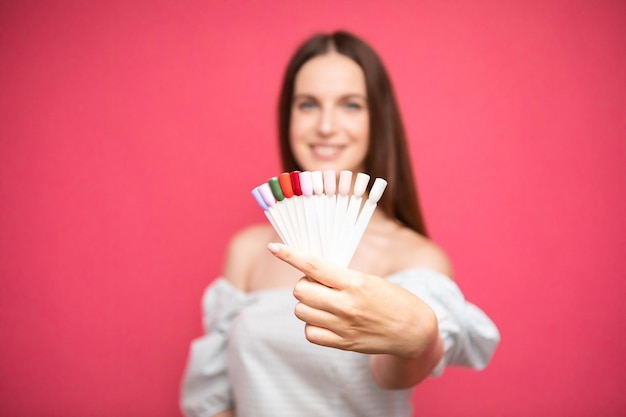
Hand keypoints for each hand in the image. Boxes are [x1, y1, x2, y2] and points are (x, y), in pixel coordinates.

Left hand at [267, 242, 437, 358]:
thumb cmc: (391, 299)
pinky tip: (326, 320)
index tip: (274, 247)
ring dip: (307, 305)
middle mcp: (346, 305)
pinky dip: (313, 326)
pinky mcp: (342, 344)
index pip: (313, 265)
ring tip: (324, 303)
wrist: (412, 331)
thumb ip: (339, 277)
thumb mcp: (368, 279)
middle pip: (300, 290)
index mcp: (354, 282)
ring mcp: (343, 326)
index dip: (290, 255)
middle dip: (304, 284)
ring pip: (301, 312)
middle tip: (319, 285)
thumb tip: (309, 270)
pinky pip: (310, 334)